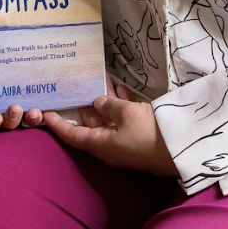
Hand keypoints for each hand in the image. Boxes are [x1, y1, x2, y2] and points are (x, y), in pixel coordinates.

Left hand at [43, 83, 177, 175]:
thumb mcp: (127, 113)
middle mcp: (109, 146)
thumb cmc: (149, 133)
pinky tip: (121, 89)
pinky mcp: (139, 137)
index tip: (44, 112)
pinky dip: (121, 105)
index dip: (58, 124)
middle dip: (84, 104)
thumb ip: (109, 105)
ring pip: (109, 119)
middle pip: (90, 124)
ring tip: (100, 78)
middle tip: (75, 84)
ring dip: (105, 100)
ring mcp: (125, 142)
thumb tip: (98, 102)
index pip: (72, 135)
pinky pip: (124, 120)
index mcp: (101, 144)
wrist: (182, 150)